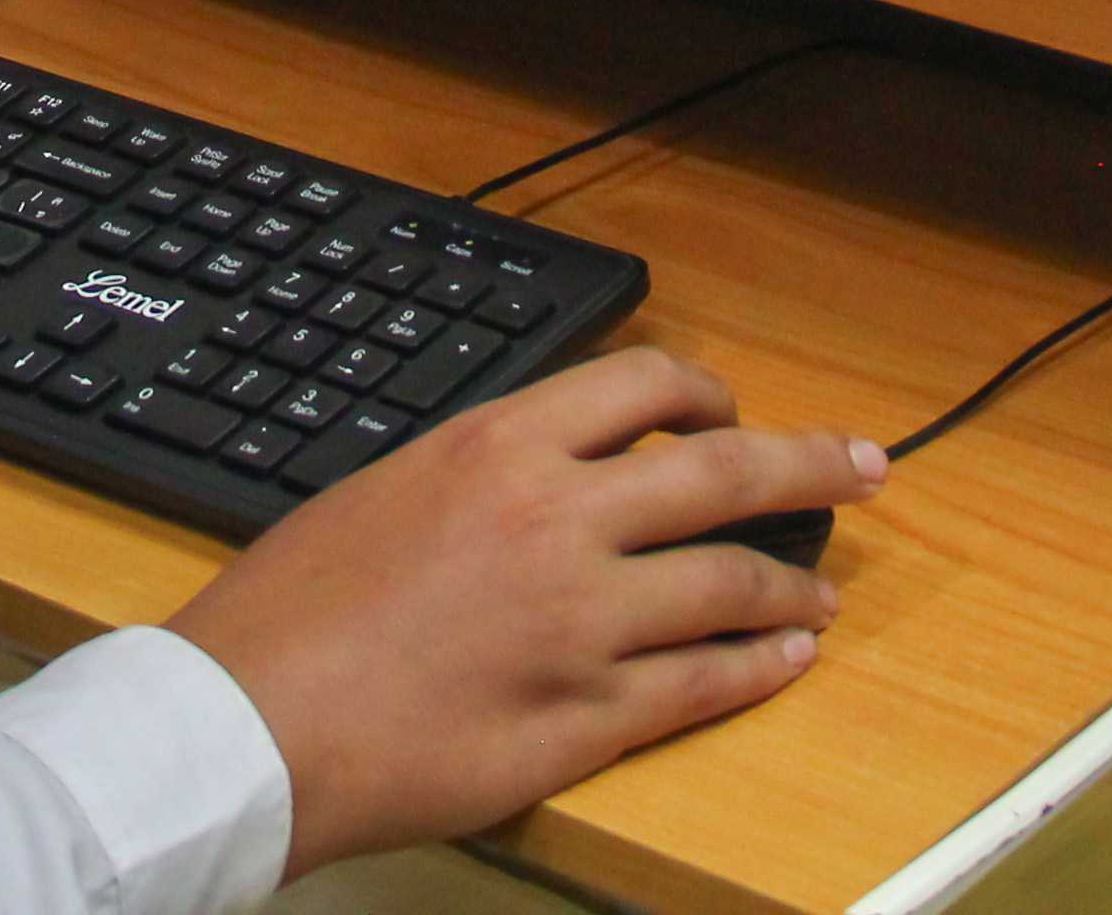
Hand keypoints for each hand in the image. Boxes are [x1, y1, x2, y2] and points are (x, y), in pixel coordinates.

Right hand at [167, 351, 876, 878]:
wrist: (245, 722)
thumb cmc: (289, 612)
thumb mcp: (380, 489)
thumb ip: (478, 476)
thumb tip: (541, 472)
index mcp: (499, 450)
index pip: (643, 388)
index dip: (710, 398)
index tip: (736, 413)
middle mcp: (554, 522)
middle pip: (722, 474)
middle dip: (810, 464)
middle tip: (866, 466)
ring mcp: (579, 625)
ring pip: (728, 587)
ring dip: (791, 586)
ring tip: (822, 593)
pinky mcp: (580, 720)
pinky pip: (698, 688)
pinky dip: (755, 671)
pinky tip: (783, 662)